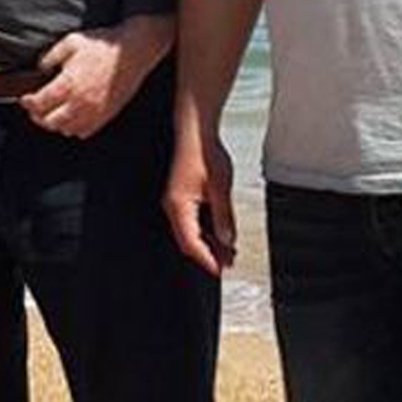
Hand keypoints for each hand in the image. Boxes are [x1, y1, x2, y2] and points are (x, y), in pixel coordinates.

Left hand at [21, 14, 172, 138]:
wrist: (131, 53)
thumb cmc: (102, 47)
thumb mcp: (71, 42)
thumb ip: (50, 56)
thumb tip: (40, 67)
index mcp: (68, 85)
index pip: (40, 103)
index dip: (28, 103)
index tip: (24, 99)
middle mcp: (80, 103)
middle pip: (50, 122)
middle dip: (38, 116)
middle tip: (34, 109)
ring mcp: (94, 112)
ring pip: (67, 130)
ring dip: (55, 124)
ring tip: (51, 114)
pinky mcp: (105, 115)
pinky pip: (84, 132)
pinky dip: (74, 128)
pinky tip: (71, 118)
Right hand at [162, 123, 239, 274]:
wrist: (195, 130)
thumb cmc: (204, 153)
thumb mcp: (220, 188)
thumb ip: (224, 218)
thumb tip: (227, 240)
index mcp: (179, 207)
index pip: (191, 244)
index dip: (207, 260)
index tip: (220, 271)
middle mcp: (173, 206)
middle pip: (188, 241)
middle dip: (209, 254)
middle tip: (228, 264)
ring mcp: (175, 201)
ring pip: (190, 232)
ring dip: (208, 242)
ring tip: (228, 251)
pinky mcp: (181, 195)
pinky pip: (191, 220)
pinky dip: (205, 229)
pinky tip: (219, 232)